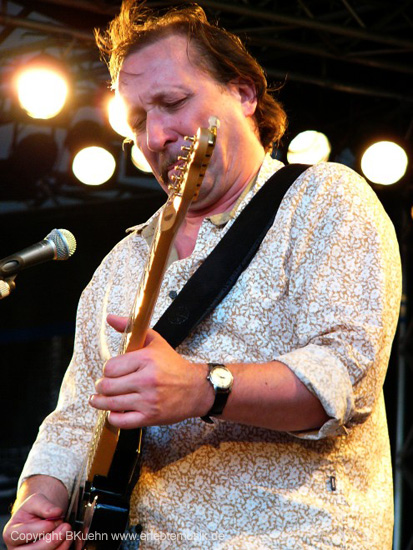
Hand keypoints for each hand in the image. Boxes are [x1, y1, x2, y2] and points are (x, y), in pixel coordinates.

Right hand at [2, 494, 71, 549]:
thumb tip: (56, 512)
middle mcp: (17, 549)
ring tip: (69, 533)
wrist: (39, 518)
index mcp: (11, 533)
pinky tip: (68, 539)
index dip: (41, 528)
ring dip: (59, 546)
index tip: (55, 519)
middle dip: (52, 540)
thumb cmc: (34, 511)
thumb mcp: (36, 501)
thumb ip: (45, 505)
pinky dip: (62, 549)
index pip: (23, 534)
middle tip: (66, 526)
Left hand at [89, 314, 212, 427]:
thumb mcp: (155, 341)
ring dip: (100, 402)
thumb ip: (131, 328)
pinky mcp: (150, 417)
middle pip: (108, 386)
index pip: (111, 367)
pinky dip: (112, 417)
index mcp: (147, 359)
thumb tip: (110, 318)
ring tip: (98, 399)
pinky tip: (113, 411)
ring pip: (111, 403)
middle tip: (103, 385)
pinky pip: (122, 420)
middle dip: (101, 386)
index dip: (107, 370)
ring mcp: (148, 400)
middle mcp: (147, 380)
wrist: (196, 389)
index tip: (110, 372)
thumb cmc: (174, 365)